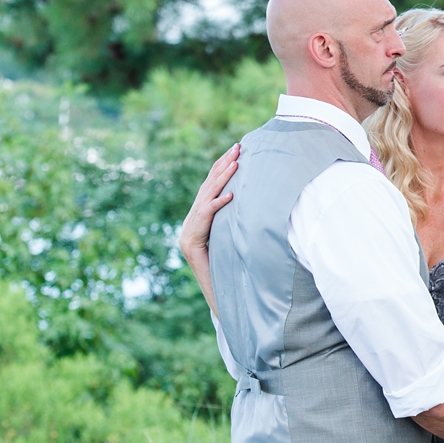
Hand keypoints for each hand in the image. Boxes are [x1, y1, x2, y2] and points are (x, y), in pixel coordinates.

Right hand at [179, 144, 238, 310]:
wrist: (215, 296)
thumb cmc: (225, 268)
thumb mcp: (232, 239)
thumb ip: (235, 221)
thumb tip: (254, 201)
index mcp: (199, 219)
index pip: (211, 187)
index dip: (222, 168)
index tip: (237, 151)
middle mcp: (191, 221)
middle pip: (208, 187)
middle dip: (223, 165)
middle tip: (238, 147)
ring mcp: (188, 231)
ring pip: (206, 198)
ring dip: (222, 179)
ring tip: (236, 163)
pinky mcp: (190, 242)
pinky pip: (205, 219)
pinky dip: (218, 205)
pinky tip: (231, 194)